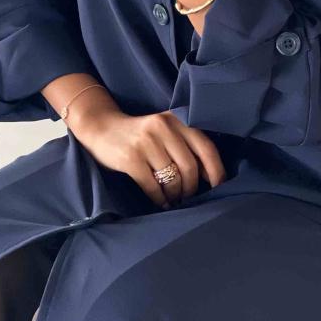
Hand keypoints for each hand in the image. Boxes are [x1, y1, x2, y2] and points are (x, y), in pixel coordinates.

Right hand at [68, 103, 226, 208]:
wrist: (101, 128)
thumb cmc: (140, 135)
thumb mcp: (165, 131)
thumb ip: (186, 145)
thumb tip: (210, 175)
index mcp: (177, 119)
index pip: (206, 147)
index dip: (216, 170)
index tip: (219, 186)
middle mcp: (163, 127)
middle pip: (190, 167)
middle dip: (192, 188)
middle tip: (188, 197)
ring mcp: (146, 142)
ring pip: (172, 178)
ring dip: (175, 194)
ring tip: (173, 198)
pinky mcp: (130, 158)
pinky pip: (153, 186)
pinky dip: (159, 198)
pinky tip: (160, 201)